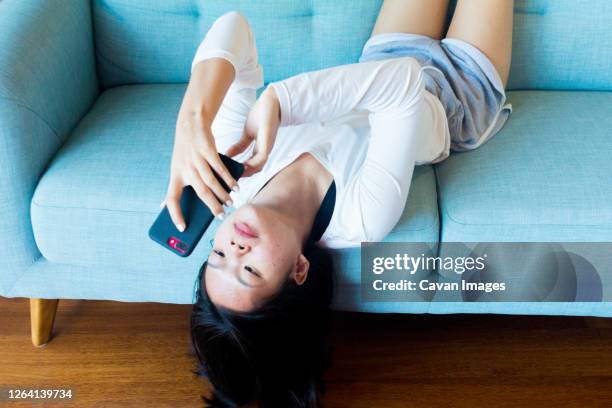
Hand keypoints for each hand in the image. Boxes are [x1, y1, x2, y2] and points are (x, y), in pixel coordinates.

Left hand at [161, 111, 237, 231]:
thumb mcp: (176, 167)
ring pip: (211, 181)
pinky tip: (234, 186)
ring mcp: (196, 159)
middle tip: (220, 216)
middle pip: (199, 192)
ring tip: (230, 203)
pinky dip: (228, 179)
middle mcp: (185, 168)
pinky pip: (219, 168)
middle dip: (211, 206)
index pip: (171, 199)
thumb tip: (163, 206)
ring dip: (222, 194)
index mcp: (176, 175)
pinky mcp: (207, 150)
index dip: (175, 214)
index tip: (182, 228)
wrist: (190, 124)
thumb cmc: (185, 151)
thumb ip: (175, 186)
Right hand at [225, 86, 280, 176]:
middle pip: (255, 169)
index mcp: (260, 149)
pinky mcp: (268, 138)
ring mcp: (267, 145)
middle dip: (243, 175)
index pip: (251, 166)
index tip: (229, 175)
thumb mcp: (247, 133)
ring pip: (260, 166)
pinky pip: (262, 156)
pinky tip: (243, 164)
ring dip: (248, 171)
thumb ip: (239, 145)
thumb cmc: (262, 116)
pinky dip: (253, 162)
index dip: (241, 172)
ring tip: (236, 174)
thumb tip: (227, 155)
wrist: (272, 101)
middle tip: (230, 178)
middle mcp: (265, 150)